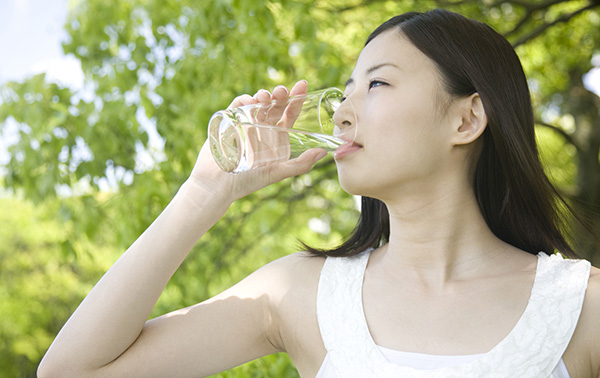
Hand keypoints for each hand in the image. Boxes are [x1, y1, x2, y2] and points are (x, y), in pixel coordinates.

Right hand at [187, 81, 327, 204]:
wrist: (216, 186)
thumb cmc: (247, 182)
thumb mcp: (276, 173)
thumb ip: (300, 165)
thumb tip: (324, 152)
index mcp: (277, 137)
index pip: (289, 113)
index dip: (296, 99)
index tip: (302, 85)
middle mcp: (263, 128)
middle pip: (274, 105)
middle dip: (280, 94)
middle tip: (282, 91)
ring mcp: (245, 123)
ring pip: (257, 102)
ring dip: (263, 95)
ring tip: (266, 96)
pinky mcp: (229, 122)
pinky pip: (237, 105)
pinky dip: (244, 99)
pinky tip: (250, 102)